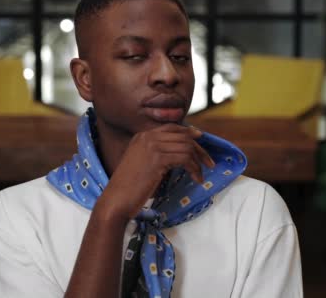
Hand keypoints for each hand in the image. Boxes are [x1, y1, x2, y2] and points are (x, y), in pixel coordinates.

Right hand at [95, 124, 214, 219]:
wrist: (117, 199)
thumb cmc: (129, 187)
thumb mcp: (141, 163)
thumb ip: (156, 153)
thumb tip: (179, 153)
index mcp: (142, 136)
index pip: (171, 127)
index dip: (189, 132)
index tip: (200, 139)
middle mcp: (147, 137)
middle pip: (182, 136)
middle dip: (199, 149)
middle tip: (209, 162)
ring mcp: (152, 146)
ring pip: (186, 147)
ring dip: (198, 162)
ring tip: (200, 174)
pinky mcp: (158, 159)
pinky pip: (185, 158)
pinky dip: (195, 169)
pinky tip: (196, 179)